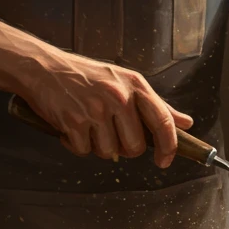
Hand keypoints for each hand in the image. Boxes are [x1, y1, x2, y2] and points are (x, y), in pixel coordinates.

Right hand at [20, 50, 191, 167]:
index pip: (162, 121)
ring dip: (98, 146)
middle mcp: (118, 96)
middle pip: (135, 146)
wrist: (43, 68)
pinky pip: (84, 151)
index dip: (168, 146)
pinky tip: (72, 128)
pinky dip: (77, 145)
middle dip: (124, 149)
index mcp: (135, 84)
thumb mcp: (124, 81)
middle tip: (110, 134)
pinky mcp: (74, 121)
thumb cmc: (85, 75)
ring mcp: (96, 109)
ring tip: (88, 126)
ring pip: (109, 152)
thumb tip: (186, 123)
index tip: (164, 161)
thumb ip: (156, 104)